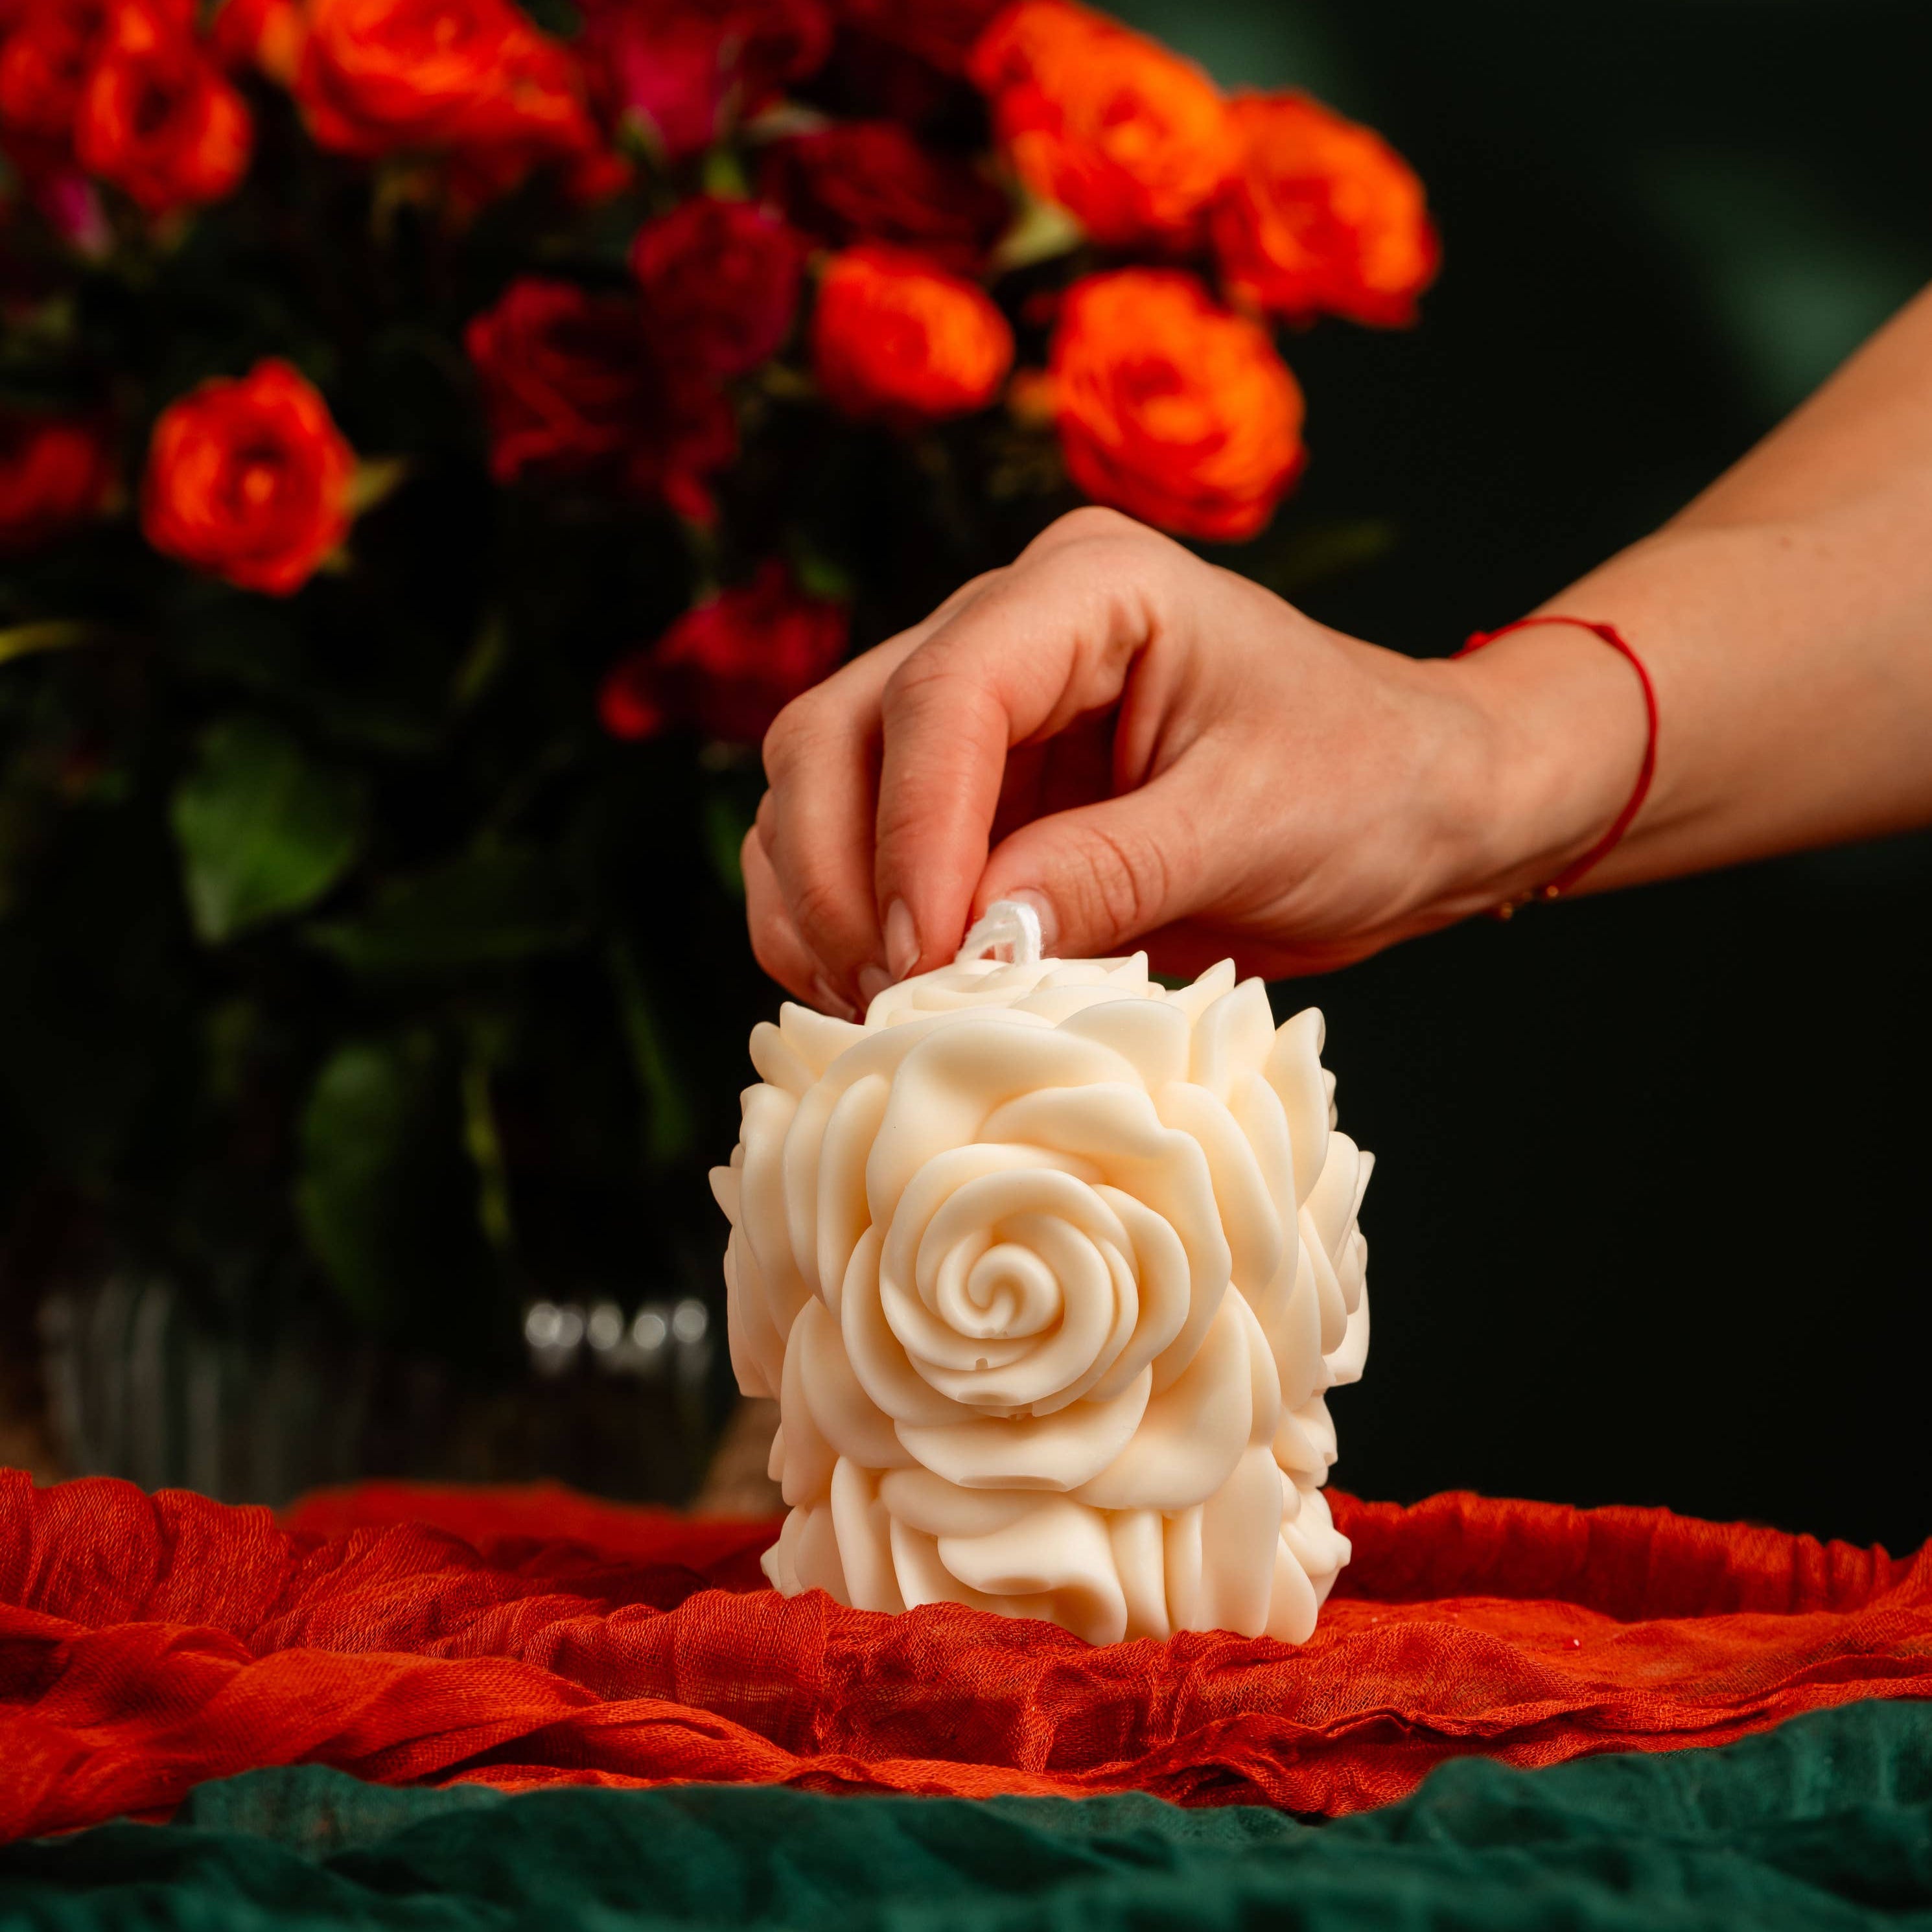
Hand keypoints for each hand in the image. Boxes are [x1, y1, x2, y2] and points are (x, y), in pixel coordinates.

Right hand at [744, 508, 1647, 1012]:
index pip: (946, 692)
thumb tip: (970, 942)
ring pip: (816, 790)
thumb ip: (1111, 875)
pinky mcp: (969, 793)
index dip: (913, 832)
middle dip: (844, 876)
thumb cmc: (1369, 785)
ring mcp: (977, 713)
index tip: (928, 956)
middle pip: (838, 733)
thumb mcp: (1254, 828)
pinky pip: (848, 849)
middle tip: (894, 999)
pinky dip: (840, 927)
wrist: (1418, 808)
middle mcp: (1009, 628)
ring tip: (884, 1012)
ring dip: (823, 907)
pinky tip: (884, 998)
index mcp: (1089, 589)